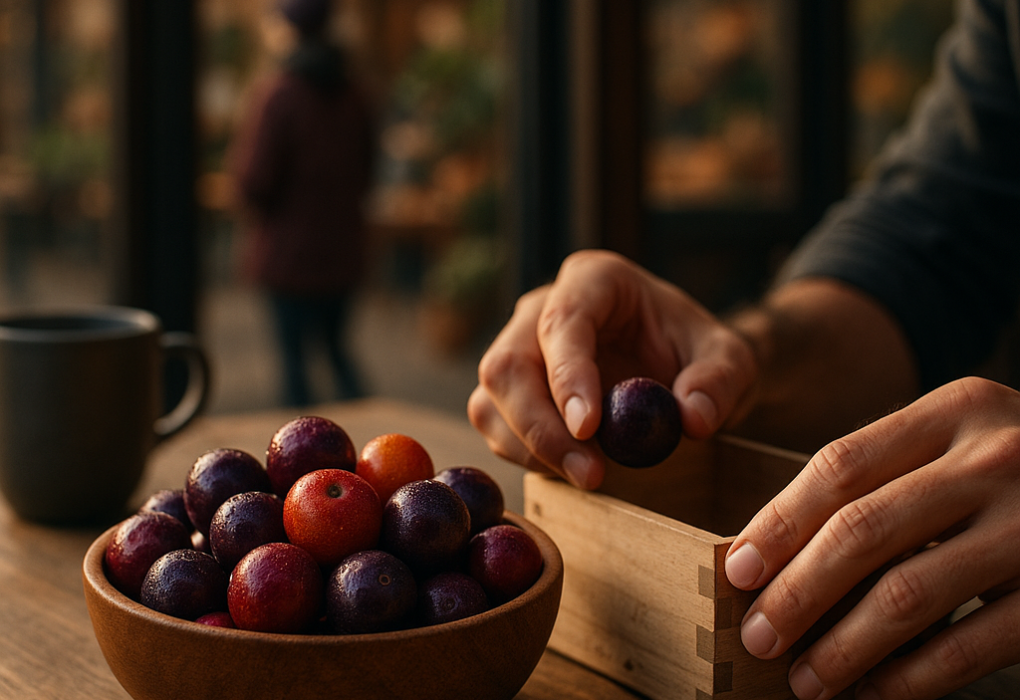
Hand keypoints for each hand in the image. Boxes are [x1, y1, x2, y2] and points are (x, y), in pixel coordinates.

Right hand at [467, 249, 756, 488]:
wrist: (680, 365)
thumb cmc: (696, 351)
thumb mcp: (730, 359)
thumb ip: (720, 382)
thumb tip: (692, 418)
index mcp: (595, 280)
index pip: (563, 321)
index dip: (567, 374)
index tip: (590, 428)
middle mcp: (542, 307)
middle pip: (510, 363)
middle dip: (541, 426)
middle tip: (590, 473)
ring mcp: (518, 346)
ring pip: (493, 396)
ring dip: (529, 446)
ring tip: (587, 476)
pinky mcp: (510, 388)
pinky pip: (494, 422)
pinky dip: (525, 453)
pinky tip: (568, 467)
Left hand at [724, 376, 1019, 699]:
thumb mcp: (964, 442)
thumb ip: (887, 476)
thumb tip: (775, 548)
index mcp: (957, 410)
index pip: (839, 466)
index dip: (778, 522)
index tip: (737, 569)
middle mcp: (997, 458)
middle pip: (862, 530)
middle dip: (797, 592)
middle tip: (757, 634)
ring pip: (909, 594)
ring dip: (844, 647)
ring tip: (804, 679)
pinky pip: (972, 643)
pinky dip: (912, 677)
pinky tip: (874, 694)